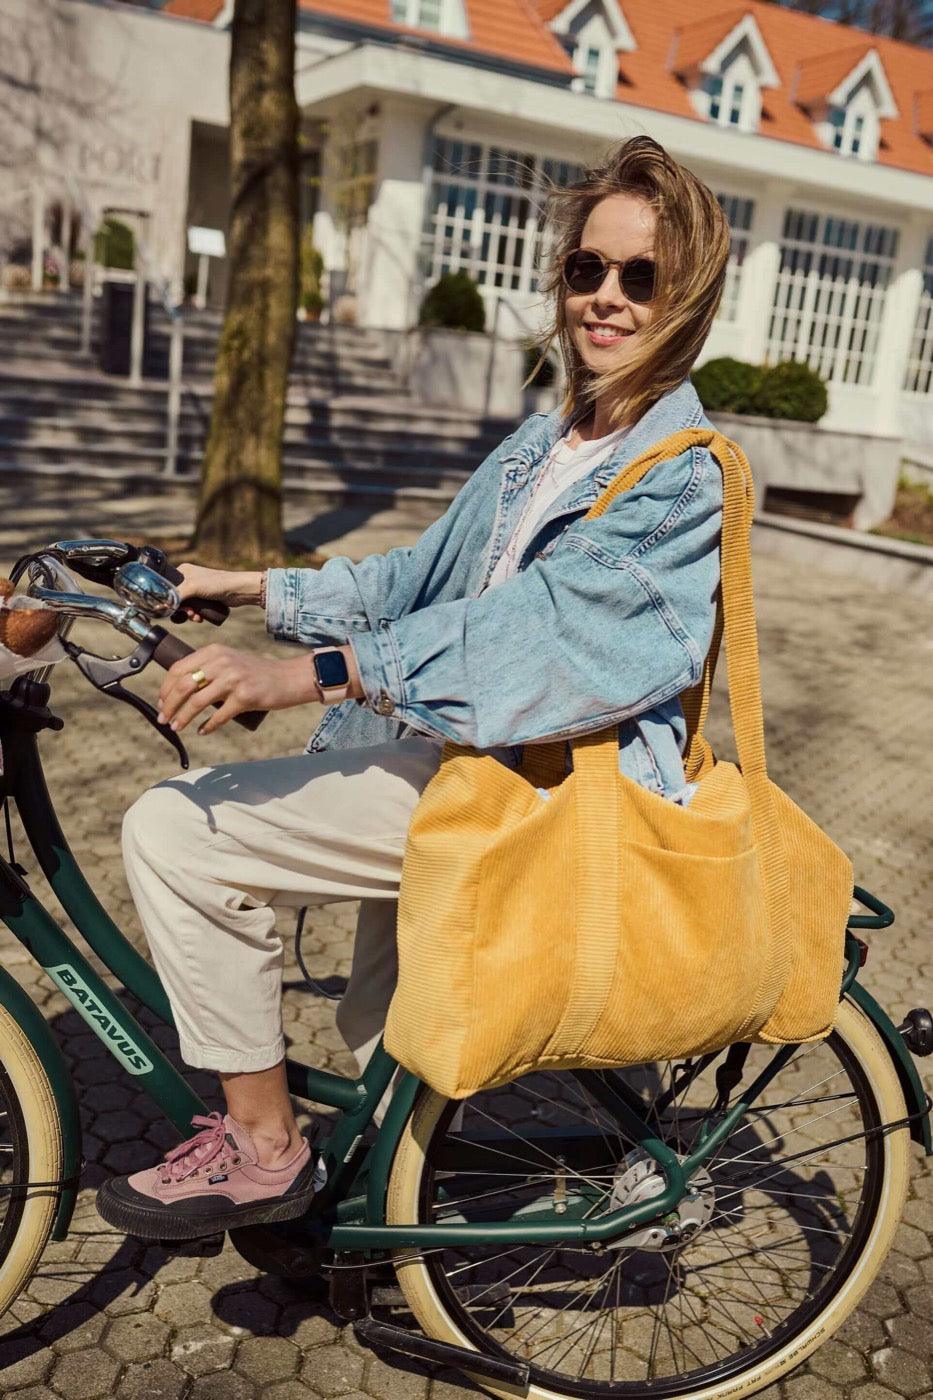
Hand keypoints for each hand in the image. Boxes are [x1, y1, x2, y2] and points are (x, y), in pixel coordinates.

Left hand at [158, 644, 316, 734]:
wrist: (287, 678)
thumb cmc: (256, 673)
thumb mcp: (229, 661)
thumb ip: (208, 669)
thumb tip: (178, 690)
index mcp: (214, 652)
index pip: (178, 669)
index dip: (165, 688)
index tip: (161, 702)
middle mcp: (221, 662)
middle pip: (183, 685)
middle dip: (169, 705)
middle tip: (164, 719)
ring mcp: (233, 679)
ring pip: (197, 702)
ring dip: (183, 718)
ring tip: (176, 727)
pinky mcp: (244, 697)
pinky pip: (218, 716)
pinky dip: (207, 726)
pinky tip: (202, 731)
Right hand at [174, 564, 263, 621]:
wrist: (238, 590)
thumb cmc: (217, 584)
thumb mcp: (193, 587)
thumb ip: (176, 595)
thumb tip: (162, 606)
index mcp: (183, 571)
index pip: (167, 587)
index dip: (169, 599)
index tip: (173, 608)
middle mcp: (188, 579)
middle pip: (176, 598)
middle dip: (181, 609)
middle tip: (189, 614)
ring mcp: (197, 589)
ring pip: (185, 606)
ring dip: (189, 614)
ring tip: (196, 617)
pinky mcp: (204, 598)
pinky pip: (194, 609)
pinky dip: (195, 615)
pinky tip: (201, 618)